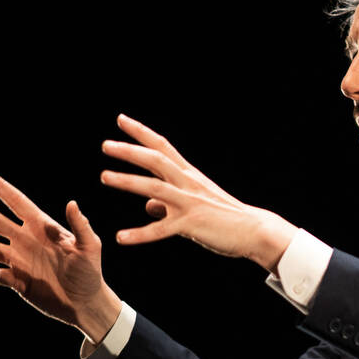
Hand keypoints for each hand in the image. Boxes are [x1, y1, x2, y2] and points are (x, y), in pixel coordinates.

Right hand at [0, 170, 121, 339]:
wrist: (86, 303)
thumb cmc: (91, 272)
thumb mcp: (90, 247)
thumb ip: (80, 226)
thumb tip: (72, 203)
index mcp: (42, 227)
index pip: (17, 203)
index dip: (1, 189)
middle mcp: (26, 240)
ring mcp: (20, 261)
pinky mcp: (18, 282)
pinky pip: (0, 276)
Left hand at [100, 114, 296, 271]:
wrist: (253, 230)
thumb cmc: (225, 216)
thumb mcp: (195, 203)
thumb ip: (167, 204)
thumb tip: (148, 206)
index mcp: (189, 175)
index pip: (162, 147)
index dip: (141, 132)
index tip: (120, 120)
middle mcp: (188, 184)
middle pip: (155, 160)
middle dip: (129, 151)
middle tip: (106, 145)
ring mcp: (189, 203)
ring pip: (154, 187)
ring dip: (128, 181)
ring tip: (105, 177)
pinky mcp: (191, 224)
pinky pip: (160, 230)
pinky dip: (139, 234)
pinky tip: (121, 238)